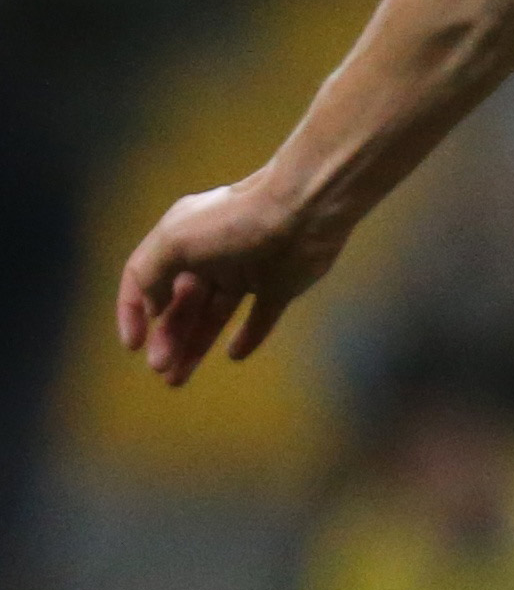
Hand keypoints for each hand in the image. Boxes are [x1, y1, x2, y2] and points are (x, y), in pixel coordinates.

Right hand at [115, 175, 344, 386]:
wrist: (305, 209)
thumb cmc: (235, 222)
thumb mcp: (174, 240)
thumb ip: (150, 274)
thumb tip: (152, 307)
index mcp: (182, 240)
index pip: (145, 278)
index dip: (133, 311)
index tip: (133, 344)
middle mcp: (212, 256)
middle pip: (182, 305)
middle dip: (168, 337)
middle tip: (161, 367)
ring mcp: (248, 271)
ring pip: (215, 315)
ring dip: (195, 345)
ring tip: (176, 379)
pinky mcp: (281, 285)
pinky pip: (260, 316)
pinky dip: (248, 337)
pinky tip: (234, 355)